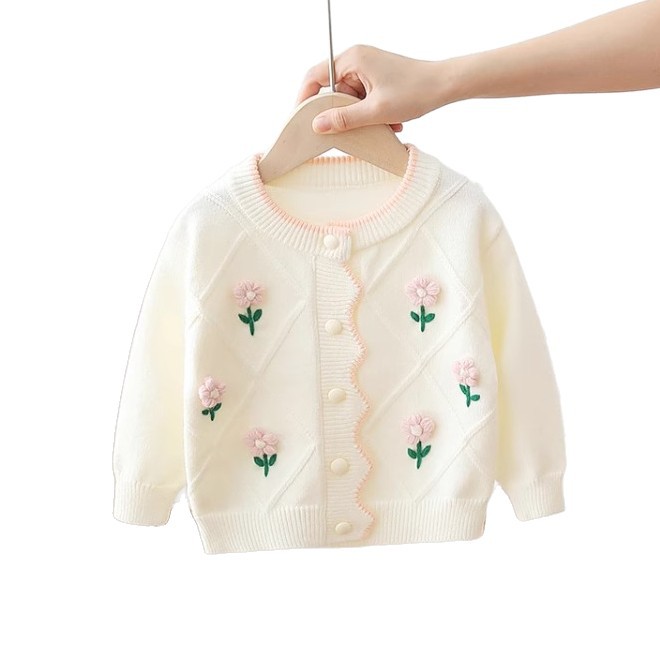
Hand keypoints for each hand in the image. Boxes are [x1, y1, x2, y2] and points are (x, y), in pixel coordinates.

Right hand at [294, 44, 450, 134]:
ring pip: (351, 100)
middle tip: (353, 130)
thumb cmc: (415, 91)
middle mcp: (357, 60)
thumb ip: (344, 120)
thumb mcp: (376, 111)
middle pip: (334, 92)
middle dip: (345, 114)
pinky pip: (364, 100)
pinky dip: (373, 114)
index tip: (300, 120)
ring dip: (364, 117)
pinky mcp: (377, 78)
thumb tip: (317, 125)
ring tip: (384, 124)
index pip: (315, 77)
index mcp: (352, 59)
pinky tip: (390, 121)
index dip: (305, 100)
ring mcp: (367, 69)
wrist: (445, 85)